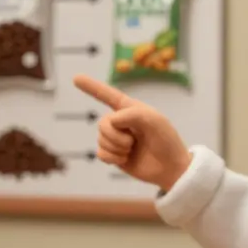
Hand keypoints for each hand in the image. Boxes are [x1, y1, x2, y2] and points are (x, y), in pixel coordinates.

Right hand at [73, 74, 191, 191]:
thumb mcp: (154, 120)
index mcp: (131, 109)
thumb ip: (131, 114)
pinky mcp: (114, 155)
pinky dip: (111, 158)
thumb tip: (111, 122)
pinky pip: (100, 153)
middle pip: (102, 123)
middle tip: (132, 141)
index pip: (108, 95)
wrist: (171, 169)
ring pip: (100, 139)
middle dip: (115, 135)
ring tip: (132, 150)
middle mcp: (122, 122)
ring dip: (116, 147)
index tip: (76, 78)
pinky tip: (124, 159)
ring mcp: (117, 139)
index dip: (92, 87)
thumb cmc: (166, 140)